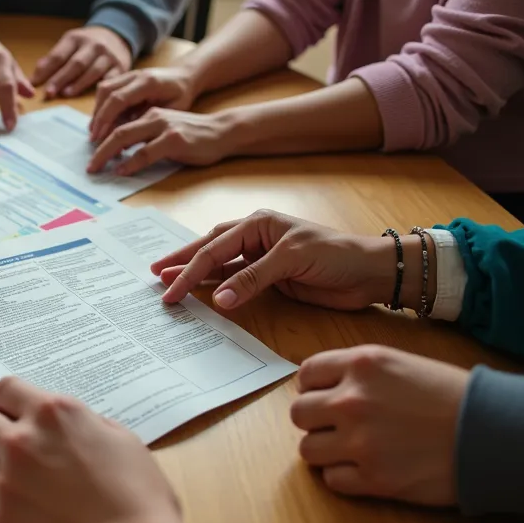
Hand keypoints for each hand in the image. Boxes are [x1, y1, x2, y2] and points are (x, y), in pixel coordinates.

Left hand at [0, 377, 193, 522]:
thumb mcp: (122, 440)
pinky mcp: (2, 510)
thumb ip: (86, 425)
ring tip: (17, 473)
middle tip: (15, 442)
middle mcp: (23, 438)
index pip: (6, 389)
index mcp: (54, 412)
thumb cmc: (137, 494)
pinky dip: (4, 494)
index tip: (18, 412)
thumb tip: (71, 429)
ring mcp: (8, 475)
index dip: (11, 401)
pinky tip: (30, 504)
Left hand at [31, 26, 132, 99]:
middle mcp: (94, 45)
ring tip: (66, 93)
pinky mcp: (121, 67)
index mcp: (76, 38)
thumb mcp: (70, 44)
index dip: (46, 69)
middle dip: (61, 78)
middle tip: (49, 92)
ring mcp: (108, 56)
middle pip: (75, 63)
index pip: (59, 55)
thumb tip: (34, 77)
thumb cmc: (87, 45)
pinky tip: (93, 98)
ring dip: (79, 84)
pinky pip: (111, 79)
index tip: (34, 83)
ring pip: (92, 71)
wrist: (117, 35)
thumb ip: (54, 58)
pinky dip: (102, 89)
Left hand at [87, 107, 235, 173]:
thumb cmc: (194, 135)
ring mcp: (163, 127)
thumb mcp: (165, 131)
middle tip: (89, 167)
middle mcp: (153, 117)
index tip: (92, 157)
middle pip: (117, 132)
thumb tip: (120, 153)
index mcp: (149, 114)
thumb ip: (146, 137)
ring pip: (126, 138)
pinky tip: (121, 170)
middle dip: (99, 150)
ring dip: (107, 154)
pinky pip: (145, 152)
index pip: (118, 126)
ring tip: (97, 168)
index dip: (101, 141)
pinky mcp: (174, 139)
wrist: (222, 132)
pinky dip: (130, 162)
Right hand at [89, 68, 198, 141]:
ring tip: (96, 132)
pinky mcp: (125, 78)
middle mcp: (135, 75)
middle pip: (106, 92)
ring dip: (97, 111)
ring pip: (103, 89)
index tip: (99, 137)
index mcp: (147, 83)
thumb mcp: (173, 109)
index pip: (118, 99)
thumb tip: (128, 136)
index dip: (106, 118)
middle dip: (97, 117)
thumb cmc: (181, 94)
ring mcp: (128, 74)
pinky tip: (102, 122)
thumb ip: (150, 119)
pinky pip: (107, 89)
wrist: (184, 74)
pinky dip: (101, 106)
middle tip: (93, 138)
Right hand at [150, 209, 428, 312]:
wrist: (370, 273)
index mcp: (258, 222)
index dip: (189, 269)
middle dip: (181, 262)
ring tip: (167, 282)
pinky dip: (216, 287)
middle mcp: (255, 236)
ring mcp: (261, 258)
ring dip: (194, 274)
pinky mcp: (269, 278)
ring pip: (219, 265)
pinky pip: (234, 281)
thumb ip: (253, 279)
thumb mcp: (291, 261)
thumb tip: (220, 300)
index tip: (169, 288)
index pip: (215, 247)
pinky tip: (200, 293)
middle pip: (209, 249)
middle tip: (153, 275)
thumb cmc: (336, 255)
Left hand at [291, 345, 469, 505]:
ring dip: (326, 450)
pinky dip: (344, 476)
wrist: (495, 432)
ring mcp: (360, 442)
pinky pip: (331, 479)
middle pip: (299, 414)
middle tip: (340, 426)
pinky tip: (367, 469)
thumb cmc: (454, 396)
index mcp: (362, 364)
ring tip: (354, 449)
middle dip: (316, 420)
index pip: (306, 374)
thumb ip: (361, 373)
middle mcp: (352, 400)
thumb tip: (324, 388)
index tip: (327, 397)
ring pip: (308, 449)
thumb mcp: (403, 364)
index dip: (315, 388)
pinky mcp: (374, 479)